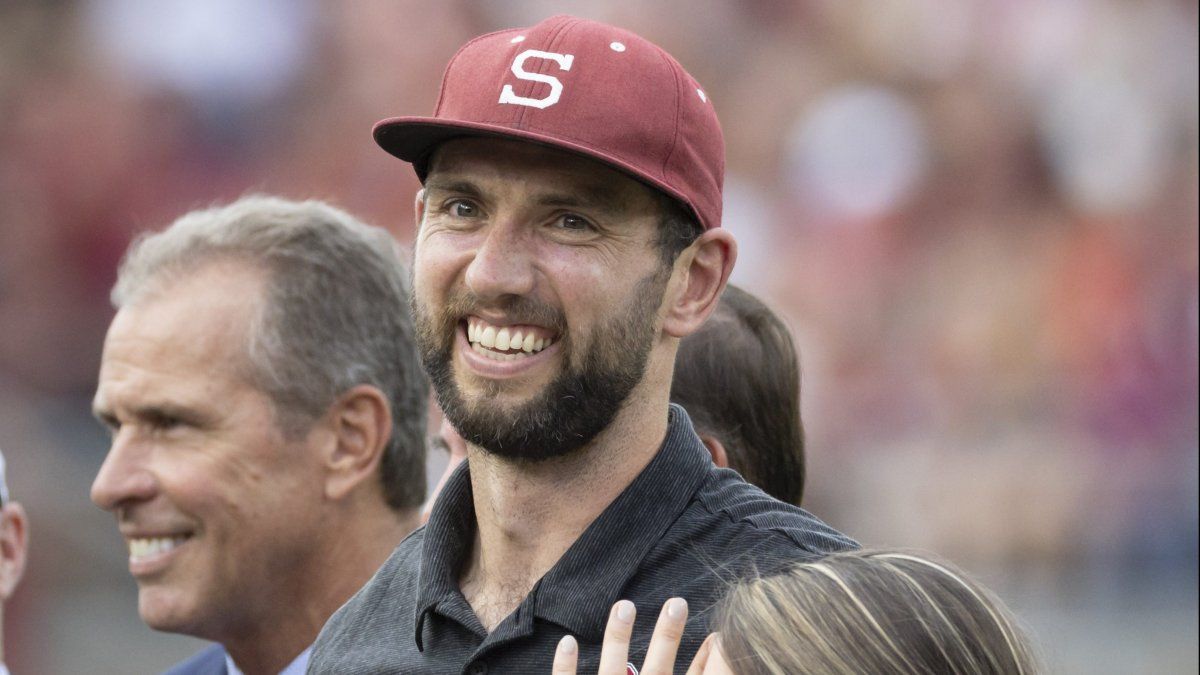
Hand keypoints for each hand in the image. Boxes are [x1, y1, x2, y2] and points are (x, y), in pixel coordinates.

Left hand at [552, 597, 693, 673]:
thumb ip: (698, 673)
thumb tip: (712, 643)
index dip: (697, 653)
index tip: (696, 617)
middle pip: (657, 671)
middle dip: (667, 637)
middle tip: (676, 602)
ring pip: (614, 671)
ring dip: (619, 637)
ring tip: (624, 605)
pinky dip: (565, 665)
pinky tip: (567, 641)